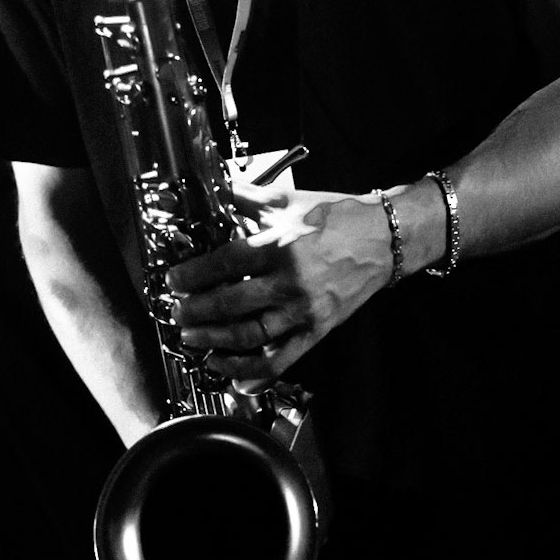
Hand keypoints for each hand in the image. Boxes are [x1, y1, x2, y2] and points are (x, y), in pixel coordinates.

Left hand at [166, 182, 393, 390]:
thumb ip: (247, 199)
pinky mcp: (317, 330)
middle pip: (230, 303)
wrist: (385, 238)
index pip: (223, 264)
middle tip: (177, 312)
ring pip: (249, 335)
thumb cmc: (338, 217)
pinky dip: (250, 371)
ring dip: (214, 340)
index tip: (174, 281)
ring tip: (193, 338)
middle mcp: (290, 282)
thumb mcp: (288, 200)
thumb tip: (213, 188)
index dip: (192, 276)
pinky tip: (228, 370)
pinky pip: (280, 360)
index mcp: (279, 245)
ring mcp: (304, 310)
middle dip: (195, 311)